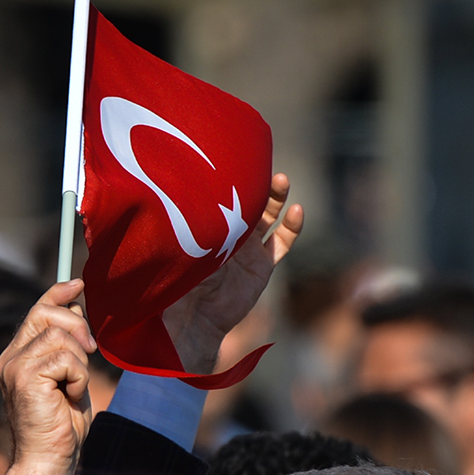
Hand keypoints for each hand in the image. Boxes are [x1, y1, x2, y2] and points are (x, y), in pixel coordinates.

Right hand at [0, 280, 96, 474]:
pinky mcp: (24, 378)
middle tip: (91, 351)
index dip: (57, 294)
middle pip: (48, 314)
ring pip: (61, 337)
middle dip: (78, 326)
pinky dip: (78, 378)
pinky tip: (70, 397)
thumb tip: (76, 307)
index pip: (36, 311)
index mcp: (18, 356)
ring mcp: (14, 367)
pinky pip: (66, 359)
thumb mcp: (69, 377)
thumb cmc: (62, 425)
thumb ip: (68, 346)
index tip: (79, 283)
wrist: (49, 460)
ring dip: (80, 363)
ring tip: (73, 388)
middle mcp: (10, 358)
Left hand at [162, 173, 302, 373]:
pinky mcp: (264, 264)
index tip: (237, 157)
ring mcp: (249, 248)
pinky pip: (283, 241)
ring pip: (268, 215)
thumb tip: (175, 194)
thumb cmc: (180, 284)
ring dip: (276, 197)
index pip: (224, 194)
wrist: (196, 318)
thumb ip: (187, 227)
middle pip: (249, 199)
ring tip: (282, 180)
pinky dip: (292, 226)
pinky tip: (297, 211)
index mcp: (209, 226)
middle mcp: (230, 233)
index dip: (232, 176)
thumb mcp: (182, 248)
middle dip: (257, 181)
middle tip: (261, 166)